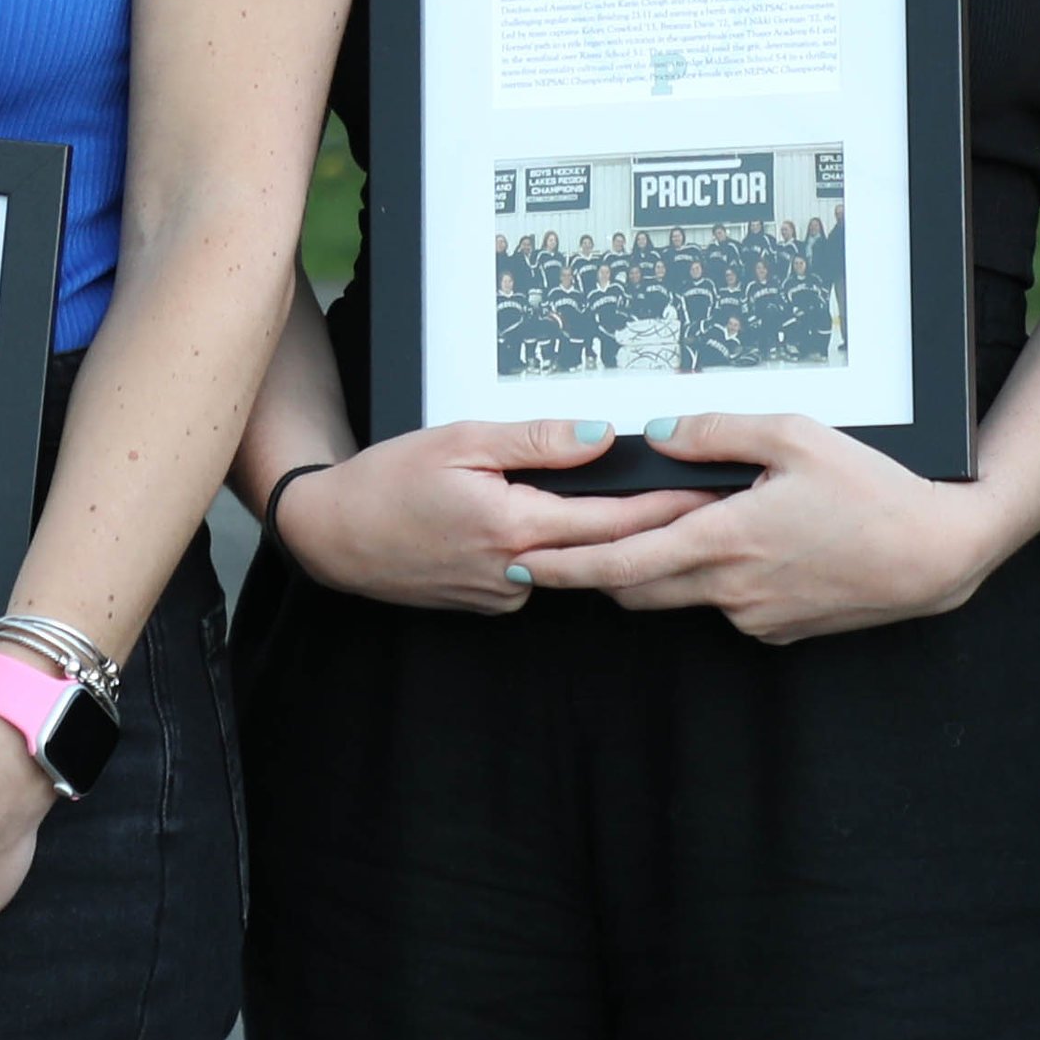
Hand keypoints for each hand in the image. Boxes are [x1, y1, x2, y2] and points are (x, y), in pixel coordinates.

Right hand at [269, 418, 708, 616]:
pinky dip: (550, 549)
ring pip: (571, 564)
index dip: (665, 507)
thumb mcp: (462, 441)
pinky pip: (538, 574)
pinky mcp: (491, 603)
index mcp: (513, 525)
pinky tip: (538, 523)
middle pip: (605, 549)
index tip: (707, 494)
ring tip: (635, 506)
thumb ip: (536, 441)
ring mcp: (503, 594)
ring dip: (598, 539)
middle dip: (656, 527)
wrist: (332, 535)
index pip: (611, 520)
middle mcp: (515, 571)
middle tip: (703, 501)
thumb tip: (599, 436)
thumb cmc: (387, 482)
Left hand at [518, 412, 1009, 642]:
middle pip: (638, 589)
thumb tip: (658, 434)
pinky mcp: (780, 631)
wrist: (933, 554)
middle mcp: (729, 589)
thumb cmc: (870, 489)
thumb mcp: (794, 435)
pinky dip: (720, 580)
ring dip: (668, 569)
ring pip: (685, 596)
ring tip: (689, 528)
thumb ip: (717, 431)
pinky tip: (757, 547)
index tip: (524, 562)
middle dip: (602, 570)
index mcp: (722, 540)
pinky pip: (730, 605)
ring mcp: (755, 616)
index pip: (620, 560)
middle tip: (575, 545)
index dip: (566, 565)